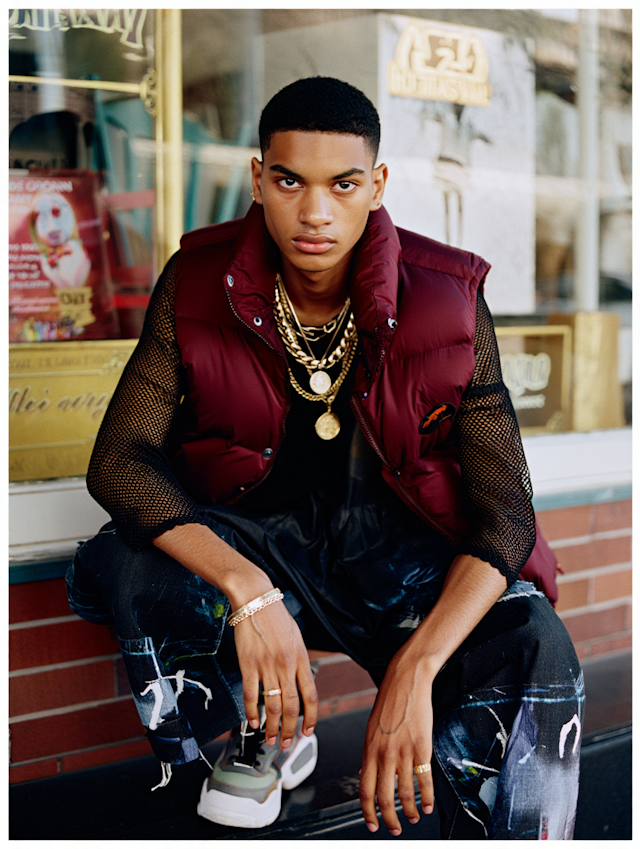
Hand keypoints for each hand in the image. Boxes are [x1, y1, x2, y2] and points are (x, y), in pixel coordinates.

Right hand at [233, 599, 317, 748]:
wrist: (255, 599)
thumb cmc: (275, 616)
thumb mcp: (296, 638)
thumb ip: (298, 660)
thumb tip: (301, 681)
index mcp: (301, 658)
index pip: (311, 696)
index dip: (311, 718)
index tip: (308, 731)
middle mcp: (286, 665)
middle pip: (291, 706)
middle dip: (289, 729)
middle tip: (286, 743)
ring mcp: (267, 666)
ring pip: (272, 705)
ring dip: (272, 726)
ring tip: (270, 738)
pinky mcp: (248, 665)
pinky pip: (251, 695)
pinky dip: (252, 712)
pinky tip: (253, 722)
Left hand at [359, 645, 436, 834]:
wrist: (406, 681)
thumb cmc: (388, 702)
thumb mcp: (371, 730)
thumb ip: (370, 755)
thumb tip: (367, 778)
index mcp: (369, 750)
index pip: (365, 791)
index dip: (368, 813)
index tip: (372, 825)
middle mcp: (384, 754)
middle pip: (384, 799)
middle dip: (389, 820)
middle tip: (395, 828)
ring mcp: (403, 752)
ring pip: (405, 794)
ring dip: (410, 812)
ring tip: (414, 817)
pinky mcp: (422, 748)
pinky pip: (424, 781)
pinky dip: (427, 798)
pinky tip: (428, 805)